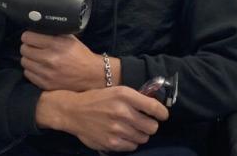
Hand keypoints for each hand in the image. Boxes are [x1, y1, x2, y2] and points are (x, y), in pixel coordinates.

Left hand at [20, 31, 118, 90]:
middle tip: (34, 48)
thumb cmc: (80, 55)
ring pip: (24, 62)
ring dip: (29, 59)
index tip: (31, 37)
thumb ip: (54, 33)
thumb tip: (38, 28)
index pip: (28, 37)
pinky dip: (32, 70)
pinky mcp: (45, 84)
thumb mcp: (70, 39)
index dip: (28, 36)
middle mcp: (50, 58)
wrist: (91, 75)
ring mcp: (46, 73)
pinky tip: (40, 68)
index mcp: (56, 44)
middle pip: (24, 49)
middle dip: (28, 47)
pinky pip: (28, 74)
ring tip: (37, 58)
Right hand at [36, 87, 169, 151]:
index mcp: (125, 95)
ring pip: (144, 138)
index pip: (154, 107)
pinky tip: (124, 136)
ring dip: (141, 134)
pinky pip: (132, 146)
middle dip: (151, 125)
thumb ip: (136, 98)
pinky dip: (131, 142)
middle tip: (145, 123)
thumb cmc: (97, 99)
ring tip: (132, 129)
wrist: (73, 111)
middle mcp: (122, 111)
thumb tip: (156, 106)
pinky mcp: (111, 142)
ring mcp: (117, 129)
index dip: (162, 113)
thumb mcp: (116, 91)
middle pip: (152, 127)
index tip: (163, 115)